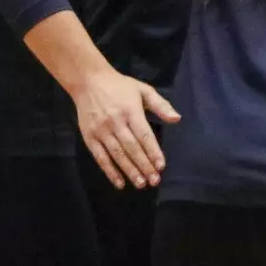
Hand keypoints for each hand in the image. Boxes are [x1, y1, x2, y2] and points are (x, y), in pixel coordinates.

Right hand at [69, 70, 176, 189]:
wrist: (88, 81)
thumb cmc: (120, 86)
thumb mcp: (143, 90)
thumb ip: (160, 105)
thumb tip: (177, 119)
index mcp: (131, 111)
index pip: (144, 135)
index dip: (153, 151)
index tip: (161, 166)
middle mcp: (116, 122)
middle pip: (132, 148)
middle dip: (144, 166)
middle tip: (154, 181)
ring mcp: (101, 131)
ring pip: (117, 155)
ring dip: (129, 171)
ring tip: (140, 184)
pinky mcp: (89, 137)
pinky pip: (100, 157)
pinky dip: (110, 171)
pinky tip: (119, 182)